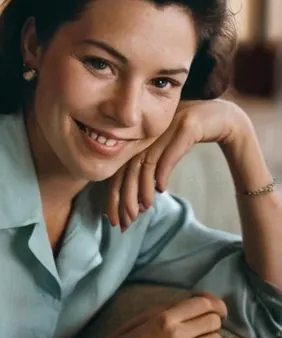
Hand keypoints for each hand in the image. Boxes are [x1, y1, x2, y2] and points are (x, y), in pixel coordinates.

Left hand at [106, 98, 247, 229]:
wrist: (223, 116)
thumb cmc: (192, 135)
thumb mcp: (167, 150)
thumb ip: (151, 167)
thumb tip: (137, 201)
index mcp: (142, 136)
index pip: (122, 169)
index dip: (116, 194)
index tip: (114, 218)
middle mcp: (151, 130)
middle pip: (130, 167)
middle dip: (125, 197)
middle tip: (126, 220)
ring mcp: (168, 127)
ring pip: (148, 162)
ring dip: (143, 188)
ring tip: (144, 208)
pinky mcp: (188, 126)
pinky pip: (170, 152)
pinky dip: (163, 172)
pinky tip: (160, 189)